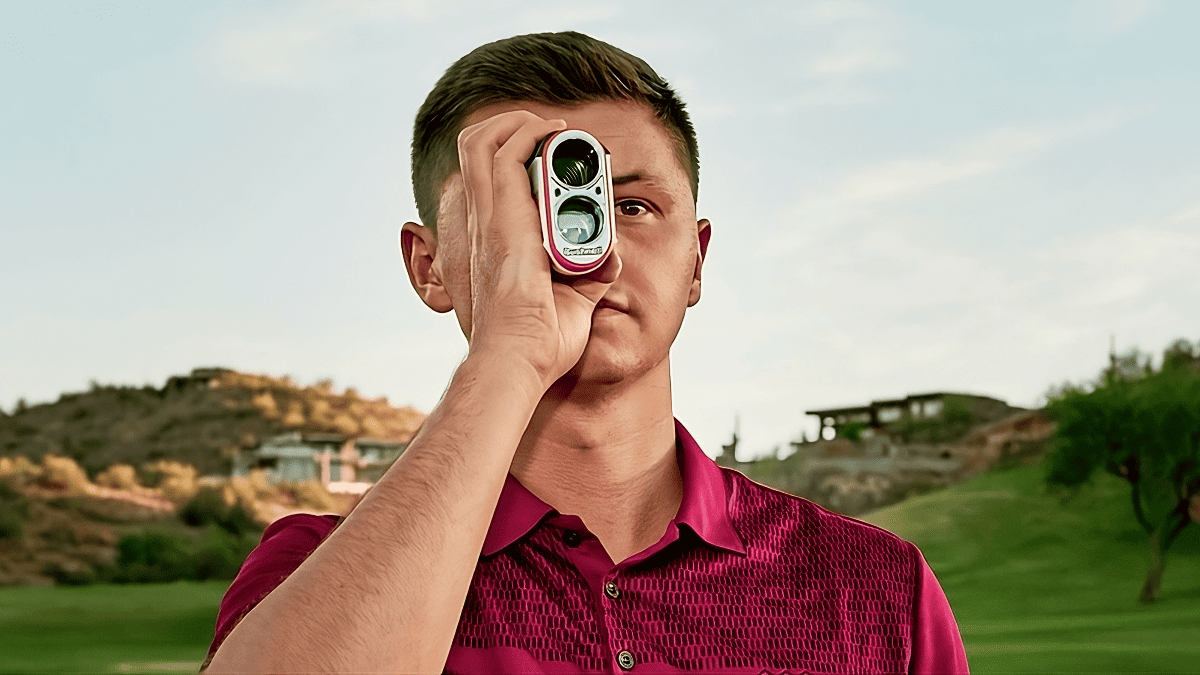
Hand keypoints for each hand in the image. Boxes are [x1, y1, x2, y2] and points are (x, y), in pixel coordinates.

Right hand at [456, 110, 621, 390]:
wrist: (520, 360)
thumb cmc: (539, 344)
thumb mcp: (573, 301)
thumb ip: (589, 276)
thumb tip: (612, 257)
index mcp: (496, 242)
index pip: (490, 180)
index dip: (518, 156)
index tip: (559, 155)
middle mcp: (484, 224)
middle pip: (477, 149)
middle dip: (513, 126)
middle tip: (554, 132)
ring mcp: (488, 218)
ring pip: (483, 141)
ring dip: (520, 122)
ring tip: (555, 127)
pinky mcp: (502, 217)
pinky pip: (506, 152)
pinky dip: (530, 131)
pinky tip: (557, 132)